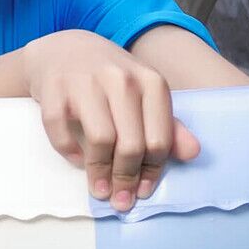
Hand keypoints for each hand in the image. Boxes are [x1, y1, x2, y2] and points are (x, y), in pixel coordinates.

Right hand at [24, 29, 200, 210]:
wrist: (64, 49)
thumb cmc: (110, 79)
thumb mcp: (144, 94)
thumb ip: (168, 125)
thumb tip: (193, 153)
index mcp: (150, 81)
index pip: (159, 139)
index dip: (151, 171)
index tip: (143, 190)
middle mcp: (121, 78)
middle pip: (131, 144)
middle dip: (126, 178)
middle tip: (120, 199)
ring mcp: (86, 82)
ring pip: (100, 140)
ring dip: (99, 172)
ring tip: (100, 189)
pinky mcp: (55, 90)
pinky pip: (63, 133)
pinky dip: (70, 152)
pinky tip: (77, 159)